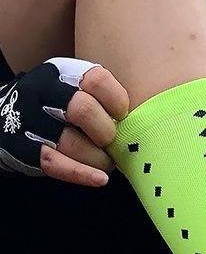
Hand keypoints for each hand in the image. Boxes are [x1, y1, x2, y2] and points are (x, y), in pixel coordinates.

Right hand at [0, 58, 128, 186]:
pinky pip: (56, 164)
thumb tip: (143, 123)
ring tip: (106, 161)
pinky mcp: (22, 149)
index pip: (97, 80)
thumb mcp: (77, 88)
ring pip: (71, 142)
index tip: (122, 115)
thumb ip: (102, 98)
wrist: (7, 117)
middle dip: (106, 132)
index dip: (117, 101)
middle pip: (83, 110)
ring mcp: (30, 121)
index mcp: (63, 74)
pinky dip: (82, 174)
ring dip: (98, 158)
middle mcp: (43, 94)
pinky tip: (100, 179)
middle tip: (111, 141)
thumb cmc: (61, 107)